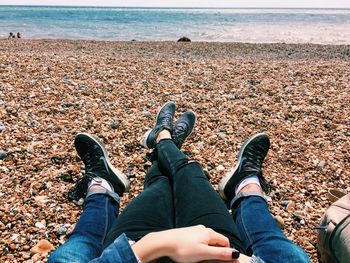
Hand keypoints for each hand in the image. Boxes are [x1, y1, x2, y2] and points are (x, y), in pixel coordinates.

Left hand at [132, 225, 246, 262]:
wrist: (164, 242)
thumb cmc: (183, 249)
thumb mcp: (204, 254)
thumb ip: (220, 253)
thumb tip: (236, 254)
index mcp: (209, 233)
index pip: (225, 241)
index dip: (226, 252)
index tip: (222, 261)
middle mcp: (203, 229)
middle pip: (217, 240)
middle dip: (217, 250)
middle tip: (210, 260)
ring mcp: (195, 230)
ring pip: (207, 240)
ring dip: (208, 248)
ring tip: (200, 257)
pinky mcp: (188, 232)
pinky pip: (199, 240)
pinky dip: (200, 246)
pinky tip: (192, 252)